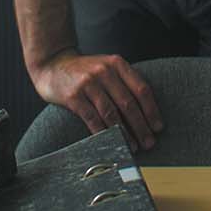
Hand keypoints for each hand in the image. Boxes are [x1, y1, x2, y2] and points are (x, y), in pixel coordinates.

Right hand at [28, 50, 164, 149]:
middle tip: (149, 142)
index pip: (141, 89)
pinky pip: (92, 118)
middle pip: (128, 103)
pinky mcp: (73, 96)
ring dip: (124, 133)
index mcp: (117, 64)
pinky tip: (111, 142)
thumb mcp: (106, 67)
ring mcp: (88, 83)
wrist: (52, 64)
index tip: (158, 127)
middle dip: (141, 126)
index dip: (152, 110)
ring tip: (133, 146)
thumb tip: (145, 113)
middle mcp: (104, 71)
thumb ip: (123, 82)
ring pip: (111, 113)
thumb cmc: (84, 71)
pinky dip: (103, 132)